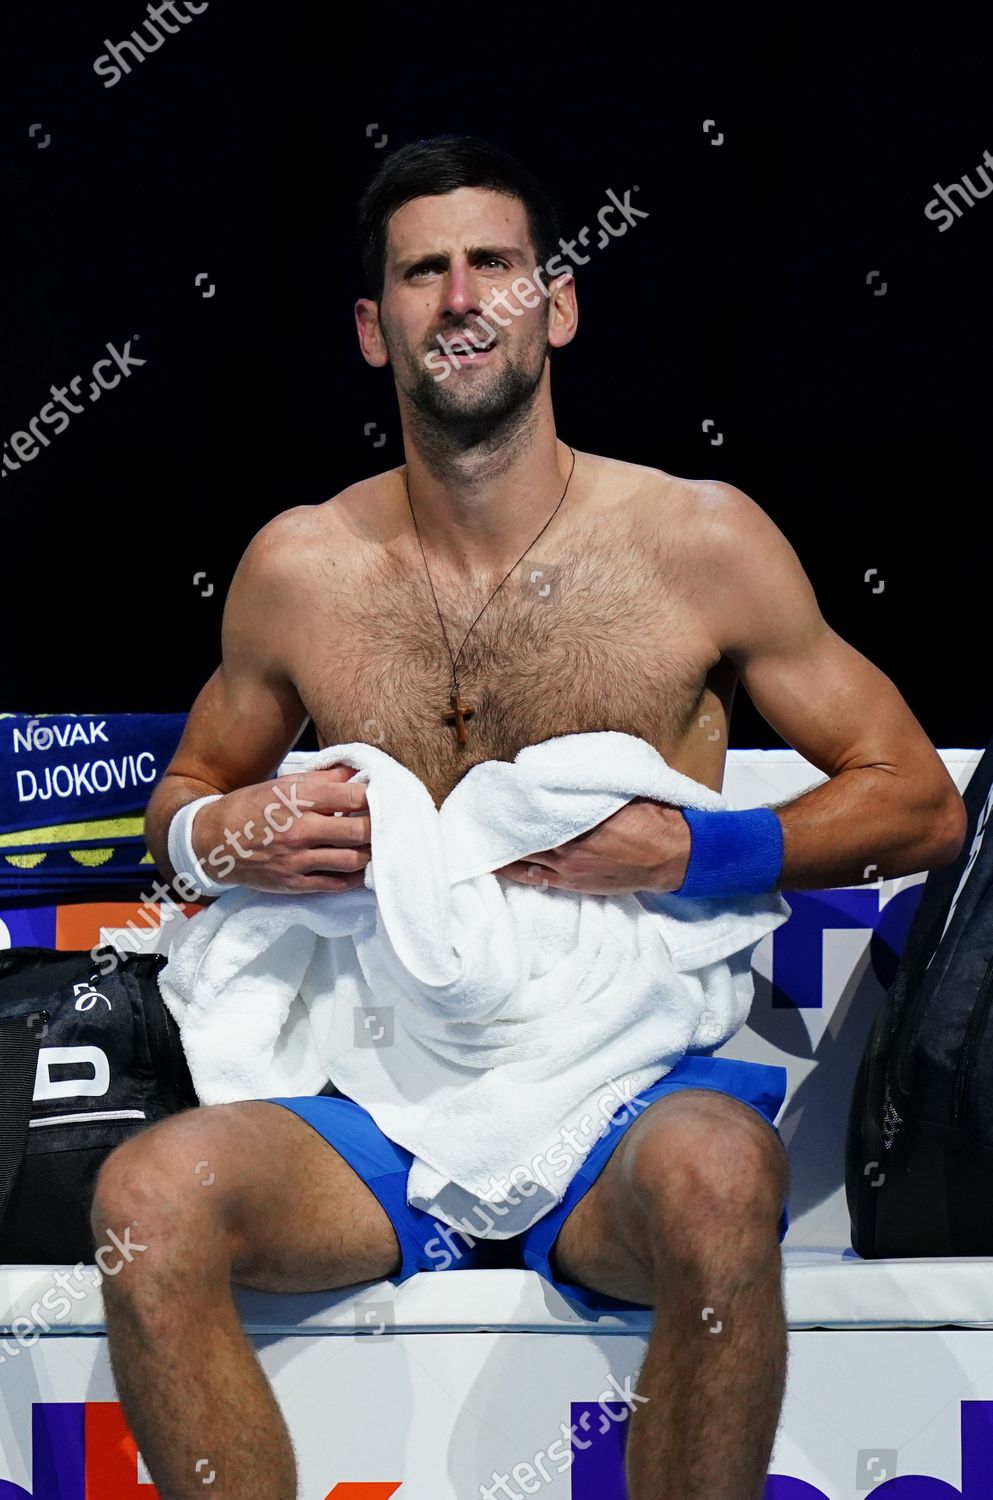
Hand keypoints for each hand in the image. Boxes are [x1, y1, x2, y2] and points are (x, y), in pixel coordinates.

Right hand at [192, 764, 370, 893]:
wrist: (213, 840)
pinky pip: (337, 883)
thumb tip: (357, 773)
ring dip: (372, 852)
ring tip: (377, 844)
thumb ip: (323, 779)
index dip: (376, 796)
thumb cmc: (251, 807)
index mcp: (298, 799)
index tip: (386, 795)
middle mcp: (300, 830)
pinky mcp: (294, 883)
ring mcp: (298, 860)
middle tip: (390, 821)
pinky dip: (356, 876)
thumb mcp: (283, 783)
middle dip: (381, 825)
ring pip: (354, 859)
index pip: (353, 797)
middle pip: (360, 830)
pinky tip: (362, 866)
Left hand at [494, 798, 691, 895]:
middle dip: (501, 826)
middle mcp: (568, 843)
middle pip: (523, 834)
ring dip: (503, 849)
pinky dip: (517, 871)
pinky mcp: (575, 883)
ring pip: (524, 858)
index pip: (534, 808)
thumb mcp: (621, 789)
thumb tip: (564, 768)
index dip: (513, 801)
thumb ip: (590, 784)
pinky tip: (501, 867)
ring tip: (481, 840)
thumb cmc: (652, 817)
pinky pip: (537, 879)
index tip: (496, 789)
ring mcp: (569, 867)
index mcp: (579, 816)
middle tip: (477, 815)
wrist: (674, 855)